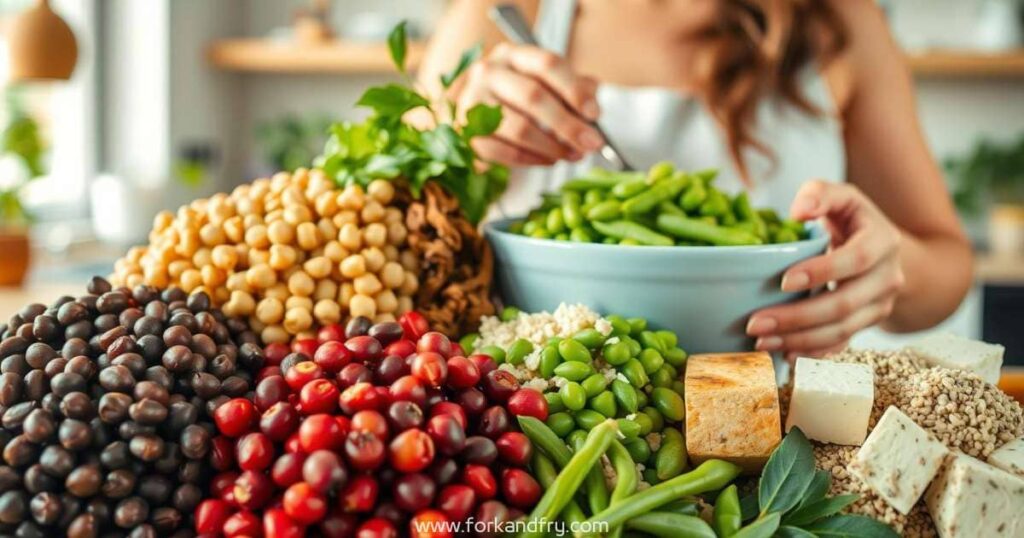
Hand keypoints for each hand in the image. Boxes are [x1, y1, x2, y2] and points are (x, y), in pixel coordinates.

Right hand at [456, 43, 605, 165]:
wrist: (468, 112)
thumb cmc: (514, 98)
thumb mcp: (543, 83)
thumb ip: (572, 88)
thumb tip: (593, 103)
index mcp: (513, 55)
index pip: (548, 64)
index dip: (574, 90)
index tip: (594, 114)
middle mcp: (489, 73)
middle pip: (533, 97)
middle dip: (568, 125)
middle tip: (591, 144)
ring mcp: (472, 103)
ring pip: (519, 128)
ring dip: (552, 147)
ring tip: (573, 155)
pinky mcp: (465, 134)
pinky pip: (504, 152)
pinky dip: (532, 160)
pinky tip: (548, 160)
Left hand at [746, 181, 905, 356]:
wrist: (882, 248)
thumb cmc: (851, 220)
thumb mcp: (840, 196)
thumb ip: (819, 194)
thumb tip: (798, 212)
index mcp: (882, 241)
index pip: (855, 259)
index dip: (822, 272)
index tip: (783, 281)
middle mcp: (887, 277)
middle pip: (844, 304)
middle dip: (798, 317)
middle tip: (755, 324)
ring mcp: (880, 305)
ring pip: (842, 330)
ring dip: (799, 340)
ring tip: (761, 341)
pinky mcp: (869, 324)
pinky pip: (843, 343)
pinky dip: (814, 352)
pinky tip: (784, 353)